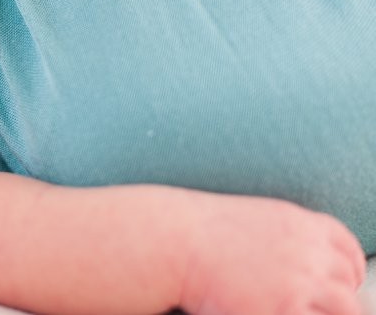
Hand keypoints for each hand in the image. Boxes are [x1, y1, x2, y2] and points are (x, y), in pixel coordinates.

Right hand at [180, 194, 366, 314]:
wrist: (175, 241)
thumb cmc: (202, 229)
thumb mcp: (256, 218)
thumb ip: (289, 236)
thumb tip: (306, 259)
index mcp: (303, 224)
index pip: (348, 249)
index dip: (349, 269)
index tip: (344, 281)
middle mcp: (309, 252)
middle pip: (347, 282)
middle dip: (341, 296)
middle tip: (327, 306)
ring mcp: (300, 284)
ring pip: (345, 309)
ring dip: (329, 314)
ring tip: (301, 311)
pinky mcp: (284, 311)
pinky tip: (282, 314)